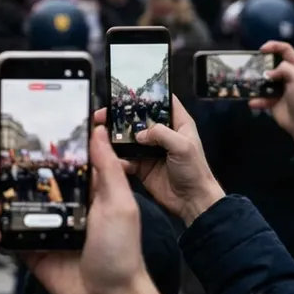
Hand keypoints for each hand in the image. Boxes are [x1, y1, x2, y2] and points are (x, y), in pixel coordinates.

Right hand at [0, 127, 163, 293]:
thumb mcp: (120, 204)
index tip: (3, 131)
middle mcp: (52, 201)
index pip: (44, 157)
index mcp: (74, 186)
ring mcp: (36, 223)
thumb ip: (107, 167)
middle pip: (12, 177)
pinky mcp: (24, 246)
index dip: (21, 145)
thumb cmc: (122, 252)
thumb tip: (97, 130)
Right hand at [92, 97, 224, 226]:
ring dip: (113, 136)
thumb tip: (138, 134)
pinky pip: (124, 157)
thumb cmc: (194, 170)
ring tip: (98, 133)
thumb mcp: (183, 147)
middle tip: (102, 114)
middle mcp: (161, 133)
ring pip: (127, 137)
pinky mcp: (140, 164)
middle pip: (137, 118)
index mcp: (177, 123)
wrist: (192, 202)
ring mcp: (149, 149)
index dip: (146, 94)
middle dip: (120, 115)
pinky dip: (116, 157)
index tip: (126, 92)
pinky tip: (108, 155)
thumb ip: (161, 133)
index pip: (162, 101)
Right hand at [249, 41, 293, 150]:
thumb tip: (267, 73)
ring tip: (247, 82)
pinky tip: (254, 102)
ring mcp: (279, 88)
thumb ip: (284, 69)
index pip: (285, 50)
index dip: (273, 46)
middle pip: (272, 63)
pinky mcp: (272, 99)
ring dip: (255, 81)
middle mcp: (288, 75)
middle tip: (251, 65)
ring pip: (263, 79)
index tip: (261, 50)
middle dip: (261, 64)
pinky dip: (256, 100)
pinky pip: (260, 96)